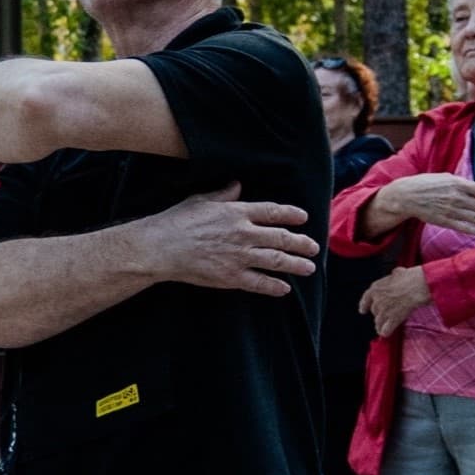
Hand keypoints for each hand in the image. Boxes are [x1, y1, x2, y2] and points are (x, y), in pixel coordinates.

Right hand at [154, 184, 319, 296]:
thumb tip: (237, 185)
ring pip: (277, 261)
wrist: (160, 248)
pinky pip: (259, 282)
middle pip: (281, 238)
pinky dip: (274, 286)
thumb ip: (223, 194)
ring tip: (309, 268)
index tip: (304, 217)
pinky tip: (284, 288)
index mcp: (236, 213)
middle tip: (313, 247)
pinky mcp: (230, 277)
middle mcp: (243, 234)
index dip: (291, 214)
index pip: (272, 212)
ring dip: (296, 265)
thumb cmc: (176, 222)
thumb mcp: (200, 200)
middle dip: (301, 243)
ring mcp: (239, 257)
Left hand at [359, 266, 431, 336]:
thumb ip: (394, 276)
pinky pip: (385, 330)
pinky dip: (385, 332)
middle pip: (374, 311)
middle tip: (385, 316)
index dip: (364, 306)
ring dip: (380, 325)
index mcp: (376, 288)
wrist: (418, 286)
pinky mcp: (393, 319)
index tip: (363, 310)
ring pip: (378, 322)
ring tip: (383, 327)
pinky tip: (386, 333)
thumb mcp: (398, 272)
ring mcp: (384, 310)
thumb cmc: (411, 277)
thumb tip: (397, 274)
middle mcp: (377, 300)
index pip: (366, 299)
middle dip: (379, 314)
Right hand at [378, 173, 474, 236]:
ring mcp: (449, 209)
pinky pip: (461, 226)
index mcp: (458, 184)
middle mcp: (456, 197)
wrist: (405, 196)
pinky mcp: (442, 220)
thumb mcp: (446, 178)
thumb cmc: (426, 184)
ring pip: (474, 218)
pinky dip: (473, 230)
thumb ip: (465, 183)